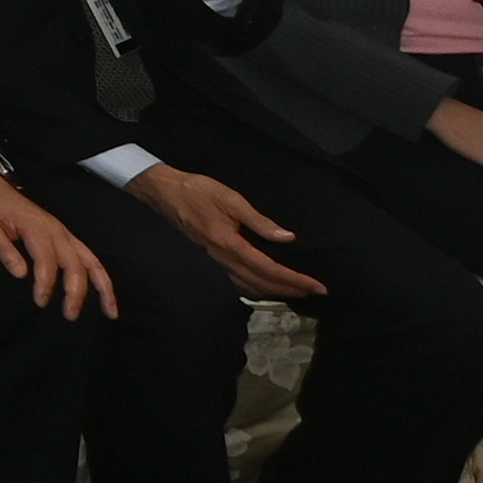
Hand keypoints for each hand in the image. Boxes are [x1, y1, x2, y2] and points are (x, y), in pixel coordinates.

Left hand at [0, 164, 113, 316]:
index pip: (47, 260)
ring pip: (90, 259)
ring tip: (110, 311)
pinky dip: (98, 274)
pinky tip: (103, 292)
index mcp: (35, 226)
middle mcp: (54, 228)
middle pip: (75, 263)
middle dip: (77, 291)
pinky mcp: (60, 234)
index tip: (40, 302)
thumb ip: (3, 249)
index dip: (46, 284)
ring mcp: (60, 230)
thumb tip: (20, 274)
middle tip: (70, 315)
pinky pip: (86, 255)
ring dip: (102, 285)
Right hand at [132, 161, 322, 301]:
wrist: (164, 193)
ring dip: (275, 292)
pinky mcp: (210, 260)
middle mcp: (222, 259)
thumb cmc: (198, 191)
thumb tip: (287, 238)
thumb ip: (259, 221)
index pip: (270, 269)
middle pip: (262, 284)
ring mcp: (215, 262)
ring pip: (249, 287)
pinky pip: (237, 283)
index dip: (295, 280)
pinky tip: (264, 286)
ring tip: (296, 291)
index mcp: (230, 244)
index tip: (318, 286)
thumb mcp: (231, 199)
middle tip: (315, 292)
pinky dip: (256, 289)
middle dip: (291, 290)